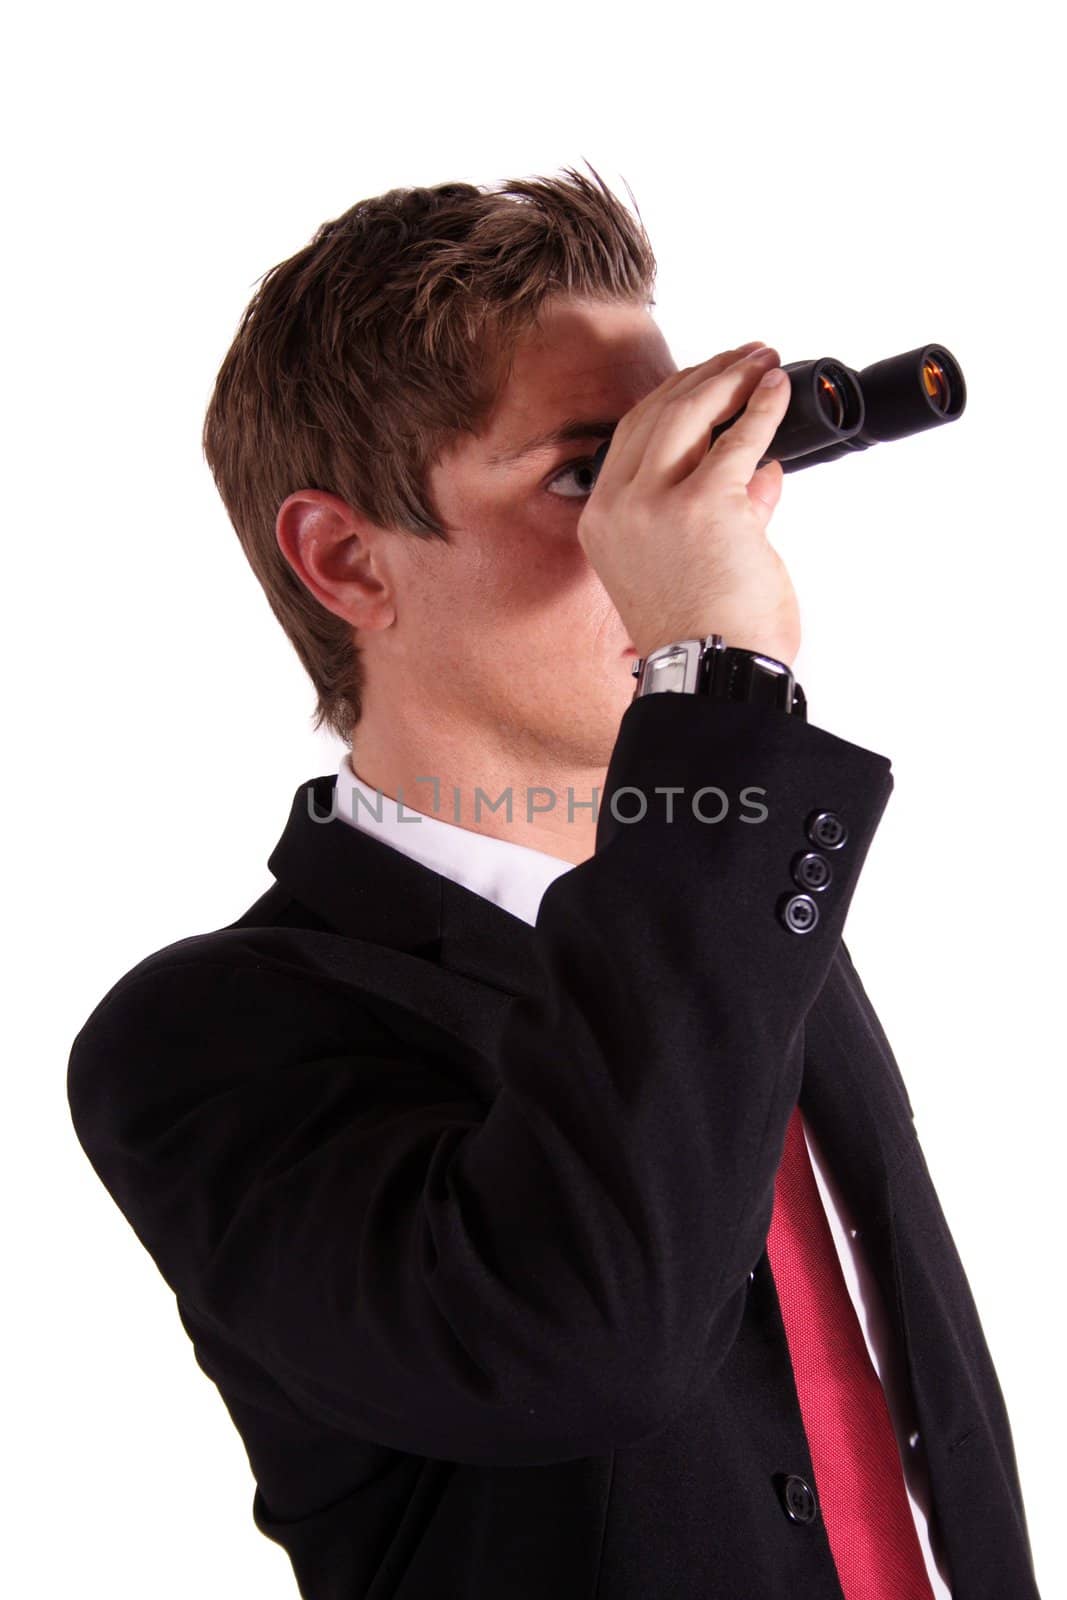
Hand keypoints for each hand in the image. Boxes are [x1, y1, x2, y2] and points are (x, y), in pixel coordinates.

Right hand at [577, 341, 799, 666]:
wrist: (713, 676)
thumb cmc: (703, 639)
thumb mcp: (692, 569)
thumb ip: (726, 514)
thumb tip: (763, 473)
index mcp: (603, 524)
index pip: (631, 438)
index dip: (670, 399)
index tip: (704, 381)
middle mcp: (619, 508)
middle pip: (656, 413)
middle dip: (703, 376)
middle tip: (742, 357)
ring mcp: (656, 504)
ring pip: (690, 412)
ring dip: (730, 378)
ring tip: (761, 361)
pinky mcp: (702, 505)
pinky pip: (740, 440)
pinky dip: (763, 408)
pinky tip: (778, 391)